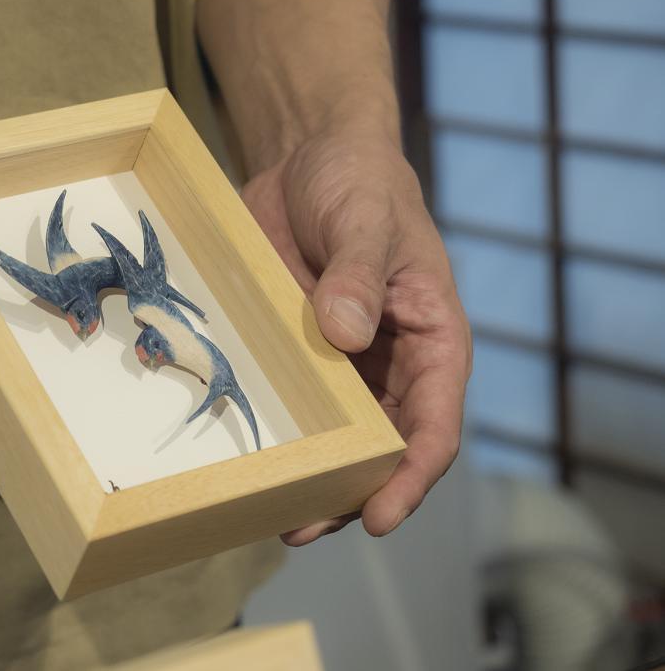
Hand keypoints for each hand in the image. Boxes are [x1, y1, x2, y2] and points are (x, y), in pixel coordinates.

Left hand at [242, 132, 471, 544]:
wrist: (308, 156)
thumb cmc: (360, 181)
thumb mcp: (367, 220)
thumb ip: (360, 276)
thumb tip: (346, 337)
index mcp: (432, 339)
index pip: (434, 424)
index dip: (412, 477)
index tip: (380, 516)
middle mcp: (391, 364)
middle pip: (383, 449)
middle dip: (351, 494)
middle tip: (302, 526)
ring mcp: (342, 365)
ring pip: (337, 440)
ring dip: (311, 478)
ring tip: (272, 515)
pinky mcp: (297, 353)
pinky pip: (292, 405)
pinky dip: (279, 436)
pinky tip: (248, 460)